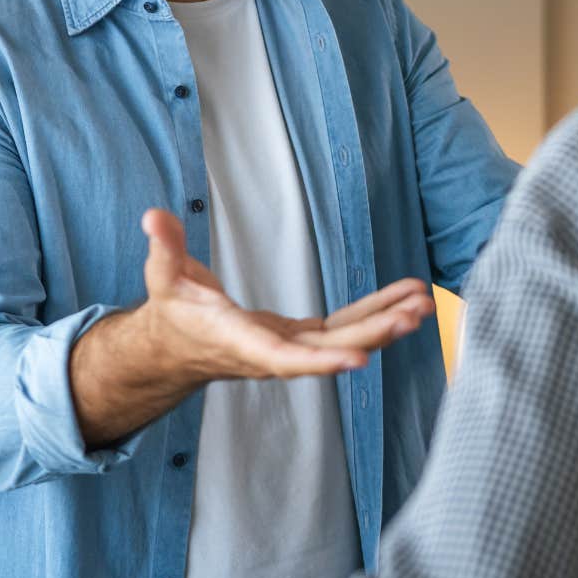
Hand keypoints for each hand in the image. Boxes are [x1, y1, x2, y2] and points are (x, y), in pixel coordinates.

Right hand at [133, 208, 435, 380]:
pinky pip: (344, 328)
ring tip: (423, 305)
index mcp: (239, 341)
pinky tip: (406, 299)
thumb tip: (154, 217)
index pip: (283, 357)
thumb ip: (164, 248)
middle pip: (329, 349)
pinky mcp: (301, 338)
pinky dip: (375, 313)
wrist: (174, 349)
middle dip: (373, 333)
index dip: (321, 360)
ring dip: (385, 323)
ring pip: (344, 339)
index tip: (358, 360)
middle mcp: (272, 352)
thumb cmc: (172, 313)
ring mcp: (290, 347)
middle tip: (413, 315)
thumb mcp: (162, 278)